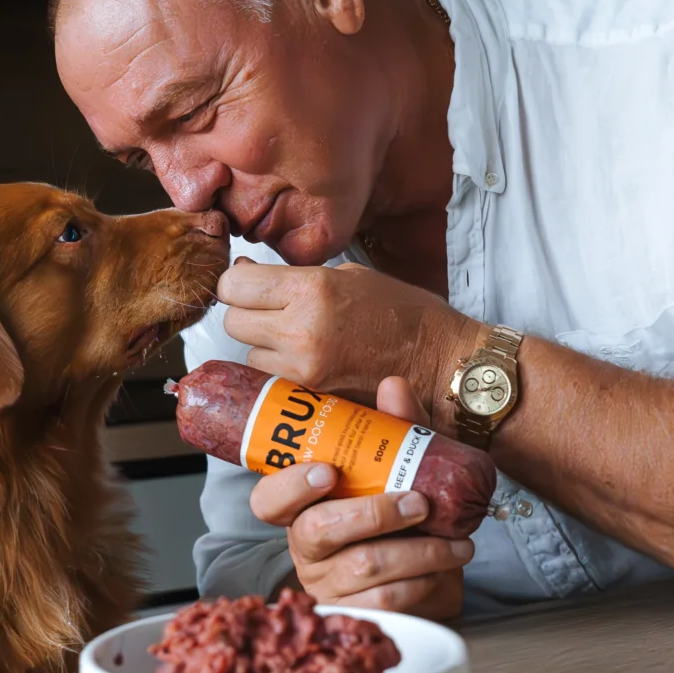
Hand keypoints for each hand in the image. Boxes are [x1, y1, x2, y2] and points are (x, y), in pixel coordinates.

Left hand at [217, 259, 471, 403]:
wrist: (440, 361)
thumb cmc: (403, 313)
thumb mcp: (349, 275)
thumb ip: (293, 277)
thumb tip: (244, 275)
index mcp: (312, 289)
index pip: (234, 286)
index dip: (237, 284)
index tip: (247, 284)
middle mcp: (301, 330)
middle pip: (233, 322)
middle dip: (246, 314)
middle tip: (271, 311)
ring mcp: (304, 369)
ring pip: (248, 355)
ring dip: (262, 347)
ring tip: (297, 339)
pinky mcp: (311, 397)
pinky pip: (271, 381)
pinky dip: (279, 372)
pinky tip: (305, 361)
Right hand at [247, 376, 469, 619]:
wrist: (433, 575)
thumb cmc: (402, 516)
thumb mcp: (399, 468)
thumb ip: (394, 430)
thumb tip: (393, 386)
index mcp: (303, 508)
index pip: (268, 500)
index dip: (290, 486)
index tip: (327, 471)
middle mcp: (307, 547)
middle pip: (319, 531)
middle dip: (374, 514)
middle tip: (420, 503)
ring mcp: (328, 585)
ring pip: (363, 567)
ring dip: (419, 551)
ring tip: (458, 541)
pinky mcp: (358, 614)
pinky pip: (387, 600)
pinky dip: (425, 581)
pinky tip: (448, 567)